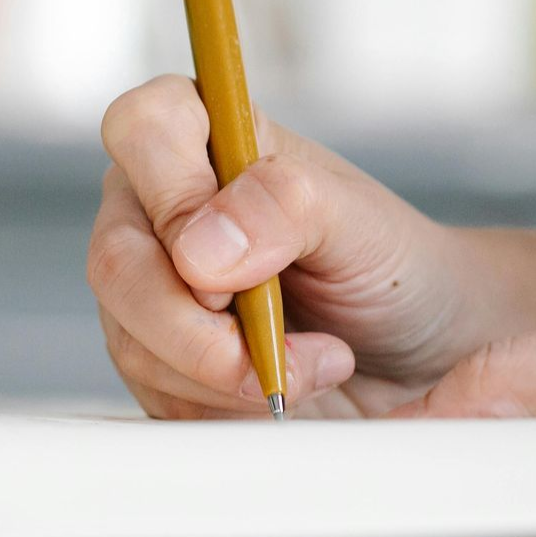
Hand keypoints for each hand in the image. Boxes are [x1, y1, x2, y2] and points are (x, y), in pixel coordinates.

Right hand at [87, 75, 493, 418]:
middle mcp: (158, 207)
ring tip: (307, 368)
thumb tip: (199, 250)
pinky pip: (153, 393)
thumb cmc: (391, 267)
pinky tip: (275, 389)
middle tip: (275, 353)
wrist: (419, 350)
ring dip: (223, 377)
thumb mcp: (361, 223)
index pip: (141, 128)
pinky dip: (220, 408)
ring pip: (130, 339)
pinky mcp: (153, 355)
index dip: (176, 199)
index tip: (235, 265)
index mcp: (205, 140)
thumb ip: (286, 207)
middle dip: (197, 331)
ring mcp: (147, 284)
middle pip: (116, 260)